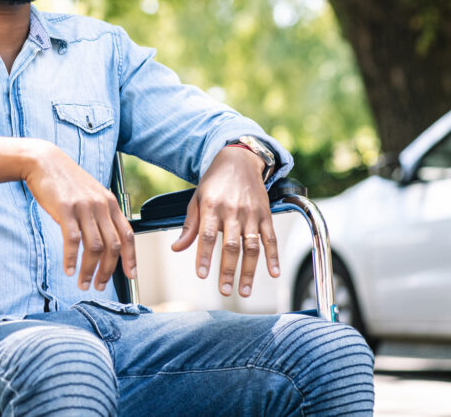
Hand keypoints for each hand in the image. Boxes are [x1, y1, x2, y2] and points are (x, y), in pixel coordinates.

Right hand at [21, 141, 136, 290]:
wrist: (44, 162)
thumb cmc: (65, 181)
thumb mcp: (90, 194)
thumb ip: (100, 214)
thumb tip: (105, 241)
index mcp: (110, 202)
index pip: (127, 235)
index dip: (131, 258)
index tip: (131, 274)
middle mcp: (101, 205)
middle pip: (112, 245)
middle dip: (108, 270)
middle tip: (100, 285)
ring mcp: (84, 207)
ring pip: (94, 247)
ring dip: (89, 270)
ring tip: (83, 282)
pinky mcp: (65, 209)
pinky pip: (72, 240)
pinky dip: (71, 259)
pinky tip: (68, 269)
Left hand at [170, 146, 278, 296]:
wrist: (239, 160)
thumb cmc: (214, 182)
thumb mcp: (196, 199)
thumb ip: (189, 226)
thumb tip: (176, 249)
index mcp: (212, 206)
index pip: (207, 235)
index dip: (204, 256)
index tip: (201, 274)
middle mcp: (233, 210)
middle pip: (231, 245)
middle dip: (228, 270)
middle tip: (224, 290)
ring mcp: (251, 213)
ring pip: (251, 246)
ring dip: (249, 271)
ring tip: (244, 290)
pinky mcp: (266, 214)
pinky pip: (271, 238)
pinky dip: (273, 256)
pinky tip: (273, 273)